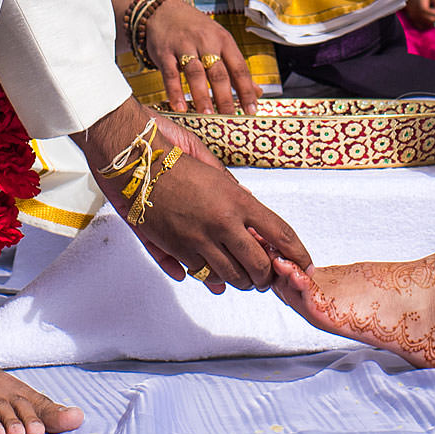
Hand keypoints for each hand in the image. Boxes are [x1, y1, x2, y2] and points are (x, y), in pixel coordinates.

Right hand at [81, 104, 312, 291]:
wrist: (129, 158)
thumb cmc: (170, 153)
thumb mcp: (212, 166)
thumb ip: (234, 192)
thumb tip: (247, 210)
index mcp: (235, 200)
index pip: (279, 234)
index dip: (297, 254)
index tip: (305, 266)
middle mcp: (219, 224)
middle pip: (257, 266)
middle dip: (267, 276)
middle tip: (267, 273)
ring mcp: (195, 241)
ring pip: (230, 278)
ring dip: (240, 280)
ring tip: (242, 274)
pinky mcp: (173, 249)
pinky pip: (200, 276)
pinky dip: (211, 280)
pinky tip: (215, 279)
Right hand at [142, 0, 260, 113]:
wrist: (164, 10)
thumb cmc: (196, 29)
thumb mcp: (220, 41)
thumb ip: (236, 68)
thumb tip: (257, 92)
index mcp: (224, 40)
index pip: (239, 68)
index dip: (246, 90)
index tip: (251, 110)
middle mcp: (206, 42)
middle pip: (218, 72)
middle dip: (225, 96)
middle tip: (229, 117)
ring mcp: (184, 46)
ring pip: (195, 73)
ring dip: (201, 95)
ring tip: (206, 114)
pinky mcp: (165, 52)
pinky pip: (170, 74)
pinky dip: (175, 91)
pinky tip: (179, 107)